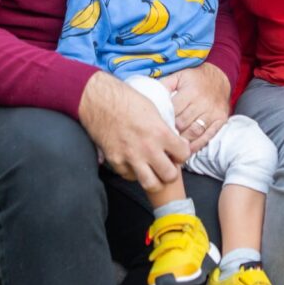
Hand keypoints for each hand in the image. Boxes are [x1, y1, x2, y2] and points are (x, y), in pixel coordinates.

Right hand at [78, 72, 189, 191]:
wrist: (99, 100)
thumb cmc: (126, 99)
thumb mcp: (153, 110)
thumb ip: (164, 129)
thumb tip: (172, 140)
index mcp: (160, 133)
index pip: (184, 154)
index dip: (182, 153)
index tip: (178, 150)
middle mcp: (147, 149)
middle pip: (169, 176)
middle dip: (171, 171)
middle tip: (167, 164)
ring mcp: (130, 158)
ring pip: (150, 184)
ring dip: (155, 179)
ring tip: (153, 171)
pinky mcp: (115, 162)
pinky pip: (130, 177)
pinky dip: (134, 173)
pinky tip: (135, 163)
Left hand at [161, 64, 230, 151]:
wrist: (219, 77)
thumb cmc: (195, 78)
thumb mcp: (179, 76)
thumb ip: (164, 86)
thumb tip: (148, 96)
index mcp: (191, 91)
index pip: (173, 111)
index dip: (163, 120)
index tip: (155, 127)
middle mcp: (203, 103)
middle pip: (182, 123)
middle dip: (170, 132)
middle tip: (159, 140)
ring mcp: (212, 113)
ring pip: (194, 132)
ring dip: (182, 142)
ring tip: (170, 148)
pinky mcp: (220, 121)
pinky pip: (208, 136)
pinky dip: (196, 145)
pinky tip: (186, 151)